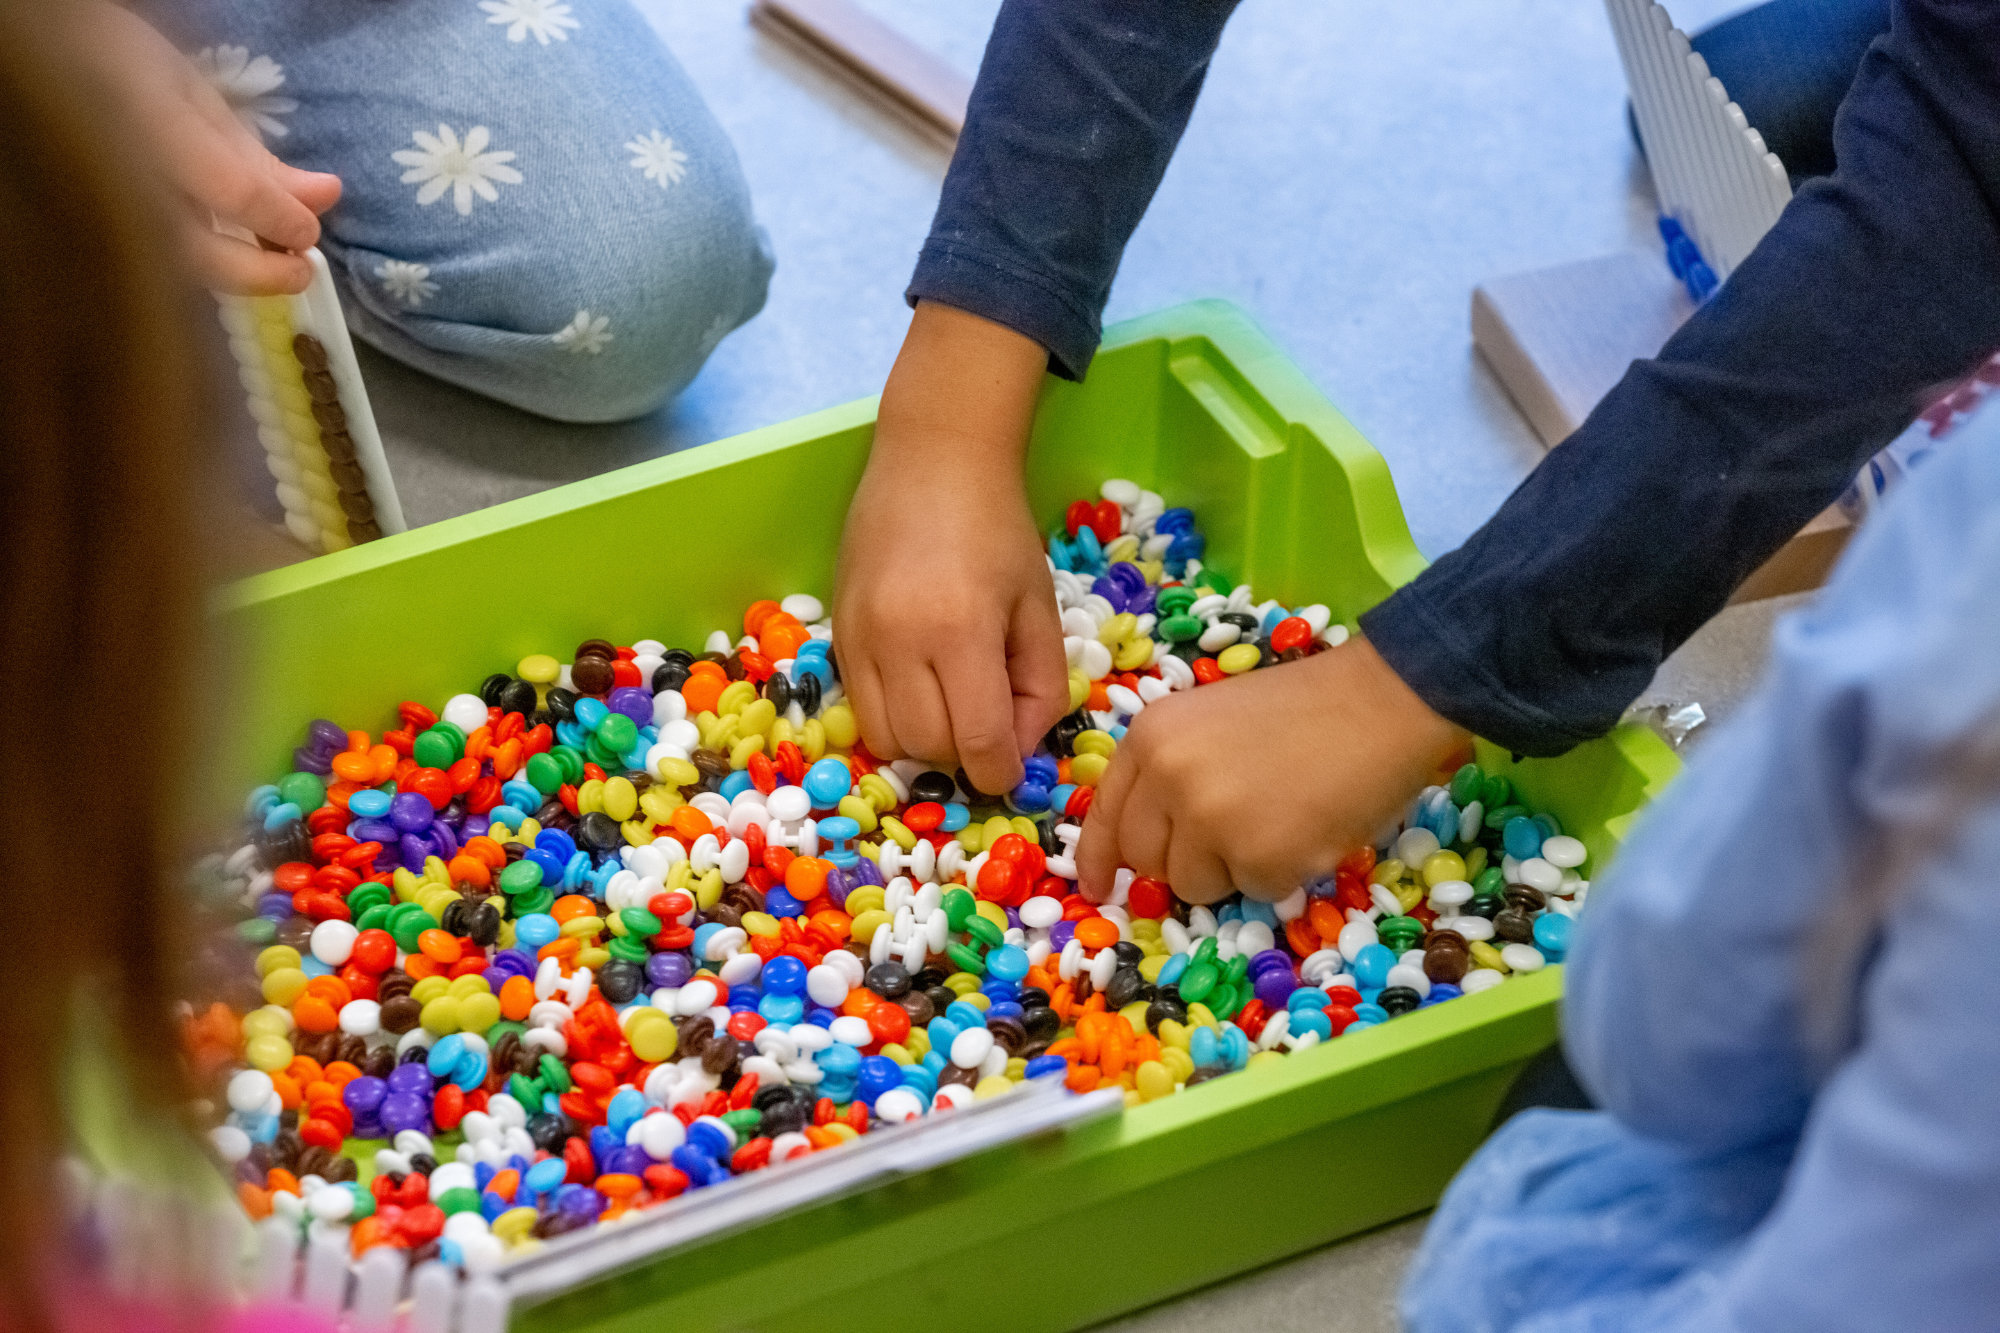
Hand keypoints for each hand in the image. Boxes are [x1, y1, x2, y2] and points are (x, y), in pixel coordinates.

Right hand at [78, 2, 339, 293]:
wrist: (46, 64)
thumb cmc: (124, 68)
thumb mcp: (197, 98)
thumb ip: (259, 157)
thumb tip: (326, 195)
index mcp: (151, 122)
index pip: (230, 190)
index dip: (279, 219)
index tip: (309, 232)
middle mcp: (123, 172)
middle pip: (196, 251)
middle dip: (260, 274)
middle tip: (300, 270)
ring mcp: (104, 206)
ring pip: (176, 269)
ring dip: (236, 277)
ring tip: (274, 264)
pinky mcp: (100, 228)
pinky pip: (159, 263)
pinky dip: (206, 267)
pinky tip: (234, 256)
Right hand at [834, 302, 1071, 794]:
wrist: (932, 462)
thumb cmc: (999, 530)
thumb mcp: (1039, 606)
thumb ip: (1040, 684)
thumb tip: (1020, 747)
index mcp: (962, 632)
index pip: (977, 741)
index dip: (1000, 772)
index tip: (1012, 769)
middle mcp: (900, 642)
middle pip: (928, 748)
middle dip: (964, 756)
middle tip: (988, 726)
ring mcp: (860, 638)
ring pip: (886, 740)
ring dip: (924, 743)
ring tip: (952, 707)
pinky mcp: (837, 632)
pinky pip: (859, 709)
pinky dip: (892, 718)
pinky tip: (919, 687)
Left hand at [1076, 637, 1468, 903]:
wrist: (1381, 702)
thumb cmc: (1304, 710)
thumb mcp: (1211, 723)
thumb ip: (1171, 773)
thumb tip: (1149, 845)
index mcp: (1152, 737)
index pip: (1106, 812)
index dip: (1099, 856)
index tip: (1096, 886)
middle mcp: (1168, 777)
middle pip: (1147, 860)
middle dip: (1183, 861)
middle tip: (1234, 833)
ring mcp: (1211, 820)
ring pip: (1195, 886)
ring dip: (1234, 868)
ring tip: (1278, 818)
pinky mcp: (1259, 858)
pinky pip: (1255, 892)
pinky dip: (1283, 872)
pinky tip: (1309, 827)